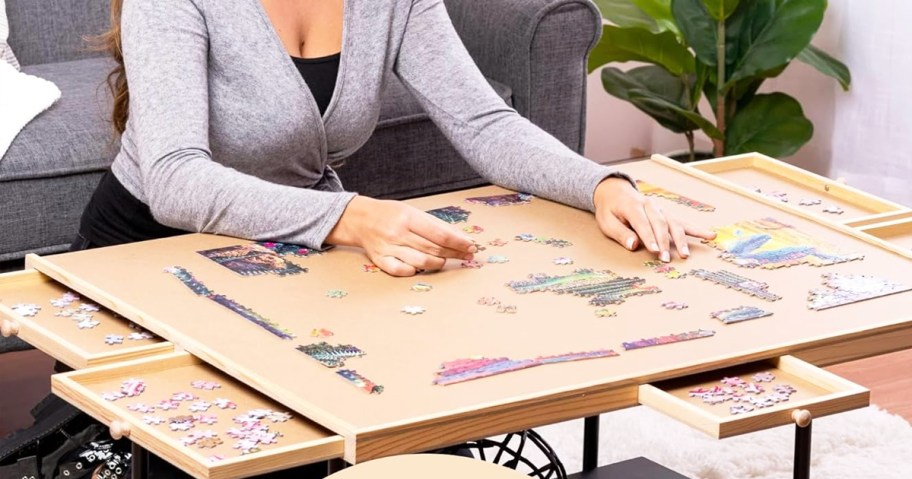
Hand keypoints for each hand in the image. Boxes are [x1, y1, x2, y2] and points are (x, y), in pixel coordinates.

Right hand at [327, 196, 476, 275]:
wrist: (360, 219)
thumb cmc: (391, 214)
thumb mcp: (412, 212)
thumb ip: (434, 225)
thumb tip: (460, 237)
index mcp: (408, 217)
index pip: (440, 234)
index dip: (459, 242)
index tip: (471, 246)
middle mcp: (398, 233)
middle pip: (433, 248)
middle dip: (454, 253)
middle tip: (467, 255)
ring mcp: (389, 248)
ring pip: (421, 262)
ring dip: (438, 263)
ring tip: (445, 260)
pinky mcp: (380, 260)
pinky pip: (400, 271)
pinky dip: (414, 271)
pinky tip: (421, 267)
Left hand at [593, 177, 715, 260]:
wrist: (615, 191)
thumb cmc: (610, 210)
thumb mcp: (606, 221)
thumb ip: (620, 233)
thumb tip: (633, 245)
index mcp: (633, 206)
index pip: (643, 223)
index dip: (649, 238)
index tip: (655, 251)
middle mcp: (650, 205)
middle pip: (660, 224)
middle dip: (664, 242)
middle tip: (666, 259)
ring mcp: (660, 209)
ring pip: (673, 223)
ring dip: (680, 240)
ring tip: (686, 255)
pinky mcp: (667, 214)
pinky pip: (682, 222)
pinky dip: (696, 229)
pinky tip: (710, 236)